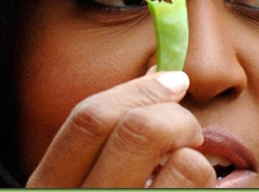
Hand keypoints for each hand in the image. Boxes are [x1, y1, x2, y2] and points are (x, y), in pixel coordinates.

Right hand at [25, 69, 215, 187]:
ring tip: (188, 167)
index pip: (90, 119)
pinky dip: (204, 179)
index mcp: (54, 188)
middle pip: (141, 129)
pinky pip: (199, 184)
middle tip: (188, 129)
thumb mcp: (90, 177)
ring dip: (196, 154)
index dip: (138, 89)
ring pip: (185, 162)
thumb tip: (158, 77)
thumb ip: (114, 131)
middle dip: (176, 116)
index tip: (174, 80)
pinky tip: (190, 187)